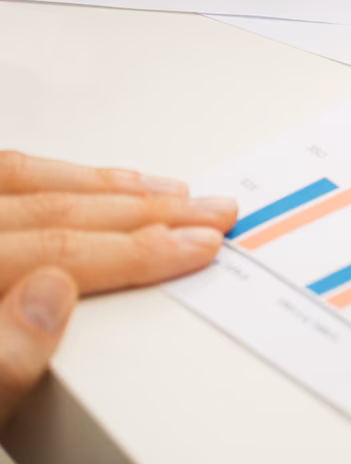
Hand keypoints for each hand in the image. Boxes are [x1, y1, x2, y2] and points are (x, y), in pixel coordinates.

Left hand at [0, 153, 234, 425]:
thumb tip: (53, 297)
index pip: (46, 252)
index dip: (132, 249)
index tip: (195, 247)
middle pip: (35, 212)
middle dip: (135, 211)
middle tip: (205, 212)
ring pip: (11, 184)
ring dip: (98, 188)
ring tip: (163, 191)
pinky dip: (45, 178)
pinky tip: (80, 183)